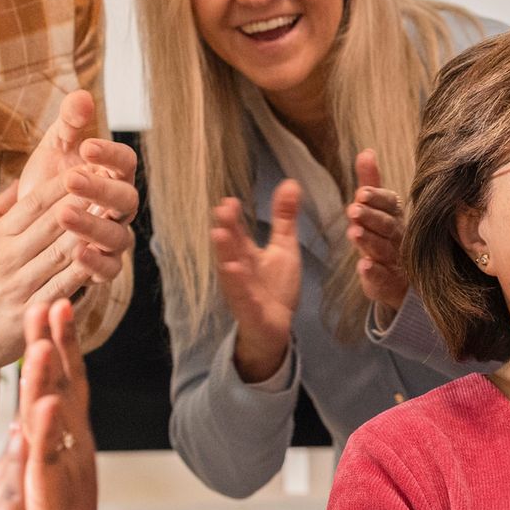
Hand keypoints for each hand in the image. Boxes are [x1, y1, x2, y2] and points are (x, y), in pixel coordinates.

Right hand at [0, 171, 94, 377]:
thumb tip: (23, 180)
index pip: (33, 203)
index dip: (62, 184)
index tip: (87, 167)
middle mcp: (7, 257)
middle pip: (52, 223)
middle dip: (83, 201)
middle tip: (110, 182)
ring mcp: (20, 285)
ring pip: (61, 252)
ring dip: (90, 232)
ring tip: (113, 213)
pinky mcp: (30, 311)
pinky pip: (63, 287)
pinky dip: (84, 271)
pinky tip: (104, 256)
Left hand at [15, 90, 138, 284]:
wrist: (28, 230)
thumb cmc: (48, 186)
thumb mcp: (55, 151)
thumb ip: (69, 125)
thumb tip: (81, 95)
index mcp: (114, 177)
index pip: (127, 163)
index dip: (112, 154)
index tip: (88, 145)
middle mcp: (119, 209)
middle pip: (126, 198)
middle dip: (100, 189)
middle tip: (70, 178)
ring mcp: (113, 239)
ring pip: (118, 235)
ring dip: (93, 225)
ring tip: (62, 214)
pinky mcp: (102, 267)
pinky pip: (109, 269)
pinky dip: (95, 263)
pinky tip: (74, 252)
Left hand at [17, 300, 104, 509]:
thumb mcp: (44, 474)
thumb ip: (40, 439)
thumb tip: (31, 406)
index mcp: (67, 442)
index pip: (63, 382)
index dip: (57, 344)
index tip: (47, 304)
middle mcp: (74, 450)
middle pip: (67, 386)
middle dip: (60, 345)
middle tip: (53, 301)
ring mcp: (68, 472)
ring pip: (59, 417)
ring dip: (53, 377)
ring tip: (44, 341)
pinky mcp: (55, 499)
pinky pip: (50, 459)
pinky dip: (47, 432)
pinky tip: (42, 406)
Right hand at [210, 181, 302, 383]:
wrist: (275, 327)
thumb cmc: (275, 285)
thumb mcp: (283, 247)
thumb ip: (283, 218)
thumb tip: (290, 182)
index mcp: (246, 254)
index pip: (237, 233)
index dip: (232, 218)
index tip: (229, 200)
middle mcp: (239, 270)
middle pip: (231, 248)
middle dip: (226, 229)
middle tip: (222, 210)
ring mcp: (242, 291)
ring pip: (232, 272)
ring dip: (225, 254)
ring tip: (219, 235)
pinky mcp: (251, 311)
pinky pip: (244, 299)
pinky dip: (239, 286)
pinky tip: (234, 271)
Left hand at [347, 150, 410, 315]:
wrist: (402, 282)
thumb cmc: (387, 239)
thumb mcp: (378, 211)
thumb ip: (371, 183)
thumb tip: (366, 151)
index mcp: (396, 217)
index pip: (390, 204)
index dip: (377, 198)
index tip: (361, 192)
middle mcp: (399, 237)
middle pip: (386, 225)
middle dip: (370, 217)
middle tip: (353, 210)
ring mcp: (396, 262)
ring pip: (384, 249)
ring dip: (369, 241)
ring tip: (355, 233)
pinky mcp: (390, 284)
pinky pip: (383, 279)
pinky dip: (374, 273)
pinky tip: (364, 267)